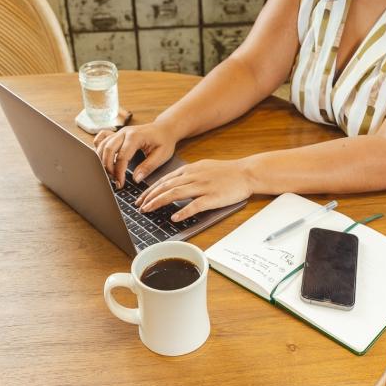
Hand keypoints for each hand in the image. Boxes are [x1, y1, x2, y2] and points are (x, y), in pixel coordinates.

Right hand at [93, 122, 177, 188]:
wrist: (164, 128)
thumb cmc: (164, 141)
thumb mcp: (162, 155)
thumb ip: (148, 167)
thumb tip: (136, 179)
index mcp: (136, 136)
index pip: (122, 156)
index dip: (119, 172)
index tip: (120, 184)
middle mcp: (124, 132)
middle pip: (108, 150)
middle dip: (108, 168)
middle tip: (114, 180)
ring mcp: (119, 132)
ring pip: (102, 145)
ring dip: (103, 161)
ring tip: (111, 174)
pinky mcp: (117, 134)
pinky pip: (101, 139)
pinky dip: (99, 149)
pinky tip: (104, 159)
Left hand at [135, 159, 252, 220]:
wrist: (247, 173)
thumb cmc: (227, 172)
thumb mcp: (204, 167)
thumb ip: (189, 174)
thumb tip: (174, 183)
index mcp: (191, 169)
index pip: (165, 179)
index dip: (151, 189)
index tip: (141, 198)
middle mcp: (194, 176)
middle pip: (166, 186)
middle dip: (149, 196)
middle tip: (139, 206)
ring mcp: (203, 186)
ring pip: (175, 193)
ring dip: (159, 202)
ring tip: (148, 210)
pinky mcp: (213, 197)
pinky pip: (195, 205)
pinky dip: (183, 211)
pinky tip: (174, 218)